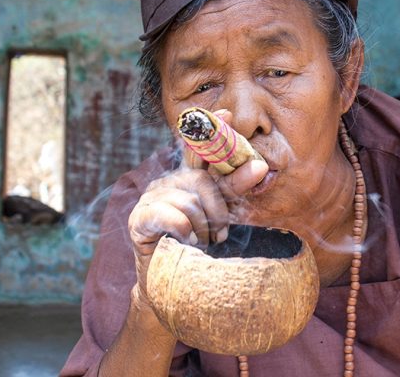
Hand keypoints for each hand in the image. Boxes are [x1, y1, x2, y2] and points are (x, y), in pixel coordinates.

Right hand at [127, 110, 268, 303]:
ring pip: (192, 203)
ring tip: (198, 245)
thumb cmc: (199, 250)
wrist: (170, 286)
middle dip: (220, 209)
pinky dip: (183, 232)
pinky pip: (173, 217)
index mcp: (192, 178)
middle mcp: (172, 181)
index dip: (215, 130)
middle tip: (221, 234)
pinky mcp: (139, 217)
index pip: (204, 150)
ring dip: (202, 229)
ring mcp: (153, 196)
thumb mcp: (222, 217)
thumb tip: (260, 166)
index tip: (227, 112)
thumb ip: (234, 190)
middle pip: (204, 180)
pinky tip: (184, 240)